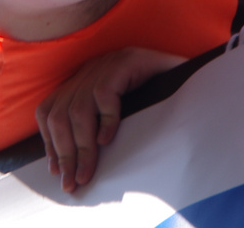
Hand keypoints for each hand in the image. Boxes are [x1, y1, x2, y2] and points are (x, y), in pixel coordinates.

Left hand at [36, 48, 185, 193]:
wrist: (192, 72)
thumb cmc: (158, 94)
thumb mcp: (123, 109)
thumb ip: (98, 125)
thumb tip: (79, 161)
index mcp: (84, 79)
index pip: (50, 110)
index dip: (50, 142)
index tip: (56, 171)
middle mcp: (91, 69)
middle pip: (60, 114)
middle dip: (64, 153)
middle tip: (72, 181)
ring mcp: (108, 64)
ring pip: (78, 110)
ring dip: (81, 147)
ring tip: (87, 171)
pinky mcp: (126, 62)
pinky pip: (104, 93)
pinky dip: (103, 119)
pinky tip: (108, 139)